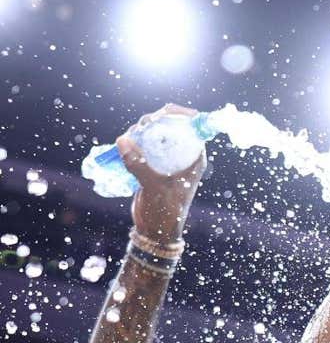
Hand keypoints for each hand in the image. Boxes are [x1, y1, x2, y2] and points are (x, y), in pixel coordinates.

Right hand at [118, 104, 206, 244]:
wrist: (155, 231)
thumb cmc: (165, 211)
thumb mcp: (154, 187)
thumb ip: (139, 164)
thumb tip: (123, 140)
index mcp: (194, 158)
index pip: (192, 127)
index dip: (180, 114)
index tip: (162, 112)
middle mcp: (182, 156)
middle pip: (169, 126)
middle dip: (154, 121)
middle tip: (140, 128)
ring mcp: (166, 159)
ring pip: (154, 135)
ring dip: (140, 132)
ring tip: (129, 139)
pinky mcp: (152, 165)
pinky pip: (143, 146)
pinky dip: (133, 142)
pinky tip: (124, 145)